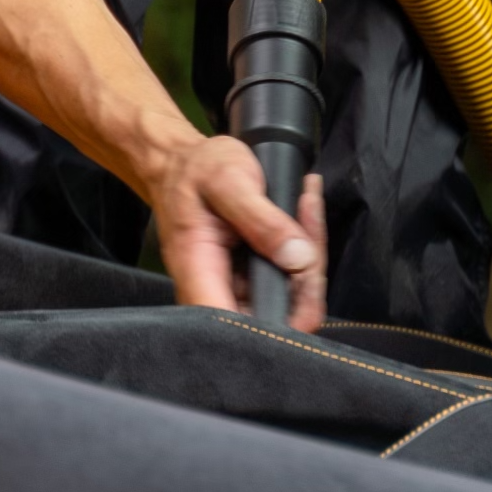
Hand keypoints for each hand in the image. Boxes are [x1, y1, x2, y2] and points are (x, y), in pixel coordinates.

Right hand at [149, 135, 327, 329]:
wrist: (180, 161)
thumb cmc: (195, 170)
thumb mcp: (228, 182)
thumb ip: (261, 220)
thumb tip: (298, 259)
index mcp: (200, 276)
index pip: (240, 330)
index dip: (280, 326)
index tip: (304, 276)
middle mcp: (217, 292)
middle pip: (277, 319)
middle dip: (308, 277)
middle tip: (308, 220)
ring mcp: (236, 288)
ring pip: (290, 300)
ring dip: (311, 256)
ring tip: (306, 203)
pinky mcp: (251, 279)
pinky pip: (289, 279)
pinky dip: (305, 247)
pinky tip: (304, 207)